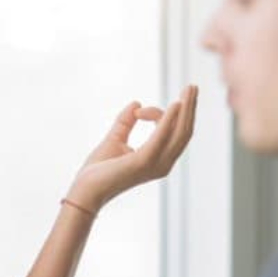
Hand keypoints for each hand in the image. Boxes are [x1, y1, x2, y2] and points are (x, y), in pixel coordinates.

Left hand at [69, 85, 198, 210]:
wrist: (84, 190)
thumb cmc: (99, 170)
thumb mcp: (115, 139)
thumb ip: (125, 122)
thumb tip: (136, 103)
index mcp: (158, 160)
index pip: (171, 132)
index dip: (160, 114)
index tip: (138, 113)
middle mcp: (163, 163)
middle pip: (184, 132)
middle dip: (190, 108)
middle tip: (192, 86)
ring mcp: (156, 163)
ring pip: (180, 133)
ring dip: (186, 109)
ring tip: (189, 89)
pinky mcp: (144, 161)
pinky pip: (162, 136)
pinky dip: (169, 119)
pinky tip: (175, 105)